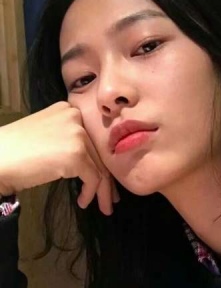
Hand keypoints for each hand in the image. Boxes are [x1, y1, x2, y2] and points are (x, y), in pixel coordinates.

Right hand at [0, 102, 118, 214]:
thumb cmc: (13, 150)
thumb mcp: (46, 134)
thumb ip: (67, 139)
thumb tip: (87, 160)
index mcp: (69, 109)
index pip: (91, 138)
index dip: (99, 159)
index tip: (103, 177)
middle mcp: (77, 117)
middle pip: (97, 152)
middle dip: (105, 177)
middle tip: (110, 196)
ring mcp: (78, 134)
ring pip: (99, 166)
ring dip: (102, 190)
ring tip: (103, 206)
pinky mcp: (76, 153)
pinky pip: (93, 177)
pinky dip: (90, 192)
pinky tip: (82, 202)